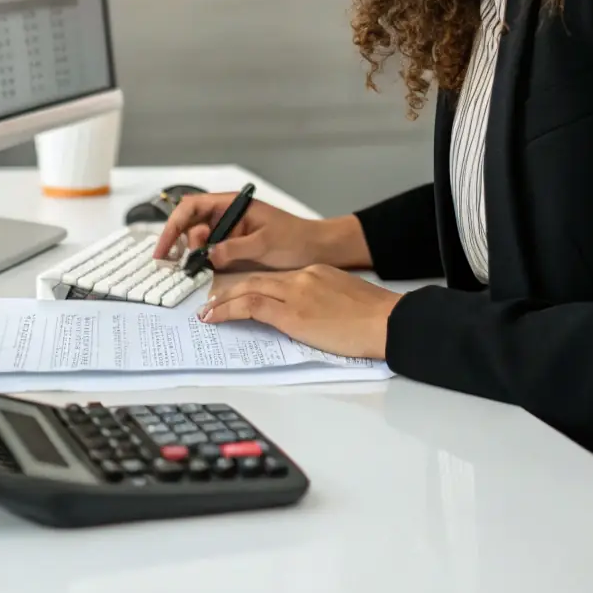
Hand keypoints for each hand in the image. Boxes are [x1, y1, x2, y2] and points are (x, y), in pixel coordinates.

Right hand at [153, 192, 325, 270]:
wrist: (317, 249)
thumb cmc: (295, 238)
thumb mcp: (265, 242)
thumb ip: (235, 247)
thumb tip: (208, 255)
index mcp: (232, 205)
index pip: (192, 207)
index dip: (173, 225)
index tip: (164, 249)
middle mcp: (226, 216)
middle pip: (190, 225)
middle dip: (179, 243)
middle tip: (175, 266)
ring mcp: (229, 232)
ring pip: (198, 241)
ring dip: (191, 255)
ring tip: (191, 271)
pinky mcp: (233, 248)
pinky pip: (210, 253)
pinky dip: (202, 262)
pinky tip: (199, 273)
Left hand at [199, 263, 398, 359]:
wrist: (386, 320)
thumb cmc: (375, 316)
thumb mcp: (344, 298)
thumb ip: (322, 300)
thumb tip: (309, 315)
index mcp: (315, 272)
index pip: (274, 276)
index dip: (251, 284)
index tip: (238, 293)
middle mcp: (301, 278)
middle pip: (256, 279)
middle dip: (229, 289)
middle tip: (211, 299)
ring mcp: (295, 294)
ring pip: (248, 290)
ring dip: (222, 301)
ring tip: (206, 311)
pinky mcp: (292, 315)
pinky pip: (251, 307)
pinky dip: (228, 310)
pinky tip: (214, 318)